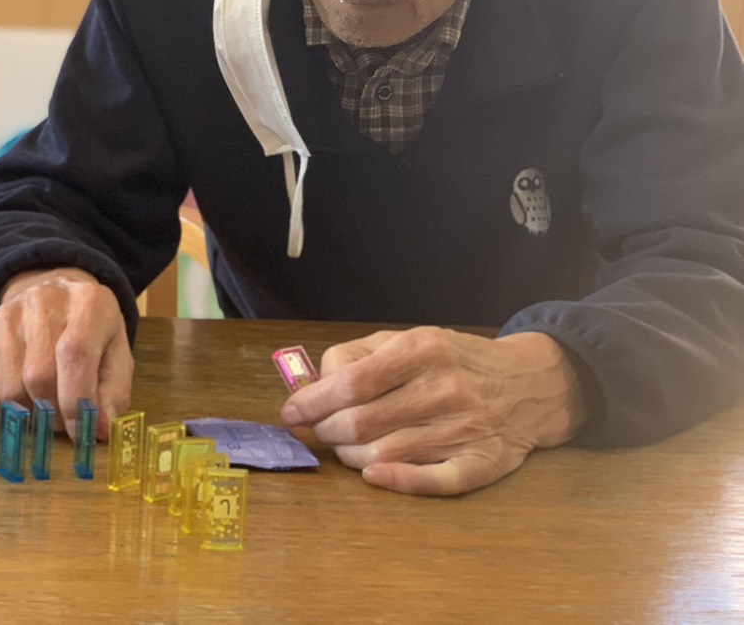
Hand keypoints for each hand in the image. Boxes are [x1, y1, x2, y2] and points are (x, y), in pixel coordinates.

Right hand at [0, 267, 132, 440]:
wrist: (55, 297)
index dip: (76, 400)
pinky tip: (22, 401)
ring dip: (29, 415)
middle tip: (64, 421)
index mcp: (88, 302)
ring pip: (10, 388)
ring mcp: (7, 315)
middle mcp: (43, 300)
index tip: (81, 432)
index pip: (75, 353)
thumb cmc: (92, 333)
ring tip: (45, 409)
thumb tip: (101, 429)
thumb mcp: (117, 355)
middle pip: (38, 375)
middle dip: (53, 414)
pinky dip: (4, 411)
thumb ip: (113, 393)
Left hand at [280, 327, 586, 496]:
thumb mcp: (408, 338)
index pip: (351, 382)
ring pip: (385, 453)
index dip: (312, 402)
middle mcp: (443, 388)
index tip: (291, 414)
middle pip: (361, 422)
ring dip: (351, 456)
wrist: (530, 382)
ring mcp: (464, 428)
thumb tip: (313, 386)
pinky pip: (435, 481)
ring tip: (346, 447)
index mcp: (421, 349)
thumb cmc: (454, 360)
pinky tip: (374, 475)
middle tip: (320, 431)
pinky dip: (398, 482)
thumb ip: (358, 356)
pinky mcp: (483, 462)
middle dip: (327, 431)